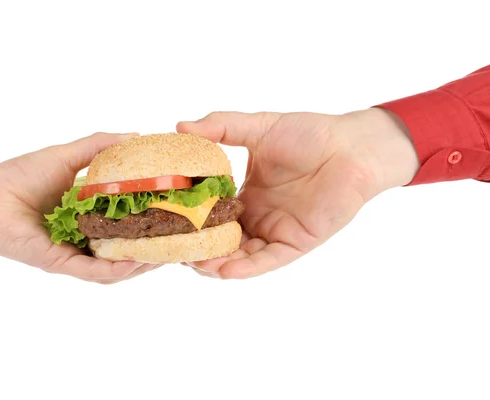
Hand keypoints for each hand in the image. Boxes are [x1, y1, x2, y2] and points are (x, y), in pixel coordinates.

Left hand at [0, 133, 159, 283]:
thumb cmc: (22, 175)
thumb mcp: (69, 156)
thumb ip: (100, 146)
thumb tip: (134, 136)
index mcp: (88, 218)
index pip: (125, 226)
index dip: (150, 225)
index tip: (175, 218)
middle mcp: (83, 239)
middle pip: (124, 252)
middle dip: (151, 252)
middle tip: (177, 245)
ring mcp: (73, 253)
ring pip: (112, 268)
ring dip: (139, 265)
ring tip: (163, 257)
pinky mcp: (59, 262)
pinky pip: (91, 271)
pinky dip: (114, 269)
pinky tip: (134, 263)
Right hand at [177, 108, 418, 278]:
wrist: (351, 146)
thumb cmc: (309, 134)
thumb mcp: (258, 128)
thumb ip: (220, 127)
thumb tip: (180, 126)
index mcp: (245, 194)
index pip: (210, 215)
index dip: (189, 221)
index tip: (163, 221)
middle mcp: (257, 216)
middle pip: (220, 241)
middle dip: (197, 248)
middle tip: (172, 249)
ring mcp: (274, 231)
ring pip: (239, 257)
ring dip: (216, 263)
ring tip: (192, 262)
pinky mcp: (294, 243)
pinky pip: (266, 261)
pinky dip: (246, 268)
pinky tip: (225, 271)